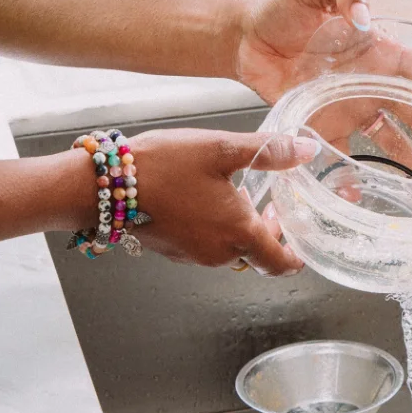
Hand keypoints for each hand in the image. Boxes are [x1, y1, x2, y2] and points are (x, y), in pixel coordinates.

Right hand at [128, 129, 319, 274]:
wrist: (105, 185)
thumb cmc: (164, 167)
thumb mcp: (222, 149)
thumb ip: (269, 151)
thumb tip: (306, 149)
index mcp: (239, 234)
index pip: (280, 263)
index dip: (295, 256)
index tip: (301, 244)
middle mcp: (220, 254)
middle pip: (256, 254)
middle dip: (268, 233)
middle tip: (271, 205)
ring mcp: (195, 256)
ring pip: (231, 250)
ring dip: (240, 229)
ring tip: (236, 194)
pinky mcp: (175, 252)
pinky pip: (207, 246)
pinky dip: (216, 230)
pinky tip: (206, 201)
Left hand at [235, 0, 411, 178]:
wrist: (243, 34)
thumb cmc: (282, 5)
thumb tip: (364, 16)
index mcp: (381, 53)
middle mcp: (372, 85)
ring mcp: (350, 109)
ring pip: (393, 143)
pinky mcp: (322, 127)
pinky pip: (343, 157)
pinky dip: (354, 177)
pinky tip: (364, 195)